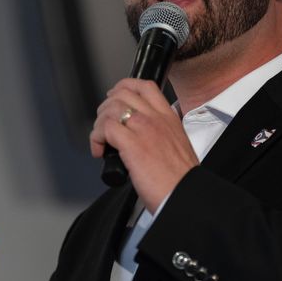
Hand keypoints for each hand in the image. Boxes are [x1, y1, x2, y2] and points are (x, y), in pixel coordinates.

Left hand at [90, 78, 198, 210]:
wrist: (185, 194)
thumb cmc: (180, 179)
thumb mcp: (178, 145)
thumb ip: (162, 134)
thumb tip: (145, 136)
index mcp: (169, 117)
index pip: (145, 87)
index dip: (124, 87)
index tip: (115, 97)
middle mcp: (156, 118)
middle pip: (122, 94)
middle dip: (106, 107)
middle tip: (103, 123)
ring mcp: (144, 129)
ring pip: (111, 109)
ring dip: (99, 123)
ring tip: (101, 140)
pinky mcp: (132, 144)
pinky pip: (105, 129)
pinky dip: (96, 139)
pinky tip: (100, 151)